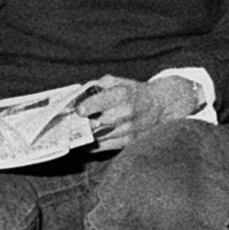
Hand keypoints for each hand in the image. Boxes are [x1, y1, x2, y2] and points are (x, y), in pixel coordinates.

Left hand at [75, 74, 198, 152]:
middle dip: (80, 124)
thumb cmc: (132, 92)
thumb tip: (74, 98)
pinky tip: (82, 141)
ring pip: (97, 137)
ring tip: (73, 131)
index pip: (99, 102)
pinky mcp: (128, 143)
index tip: (78, 110)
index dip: (85, 107)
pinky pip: (103, 147)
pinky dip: (90, 145)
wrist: (159, 106)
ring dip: (83, 135)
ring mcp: (128, 130)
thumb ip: (94, 87)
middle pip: (96, 123)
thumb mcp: (115, 82)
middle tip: (69, 123)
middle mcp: (126, 113)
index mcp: (122, 94)